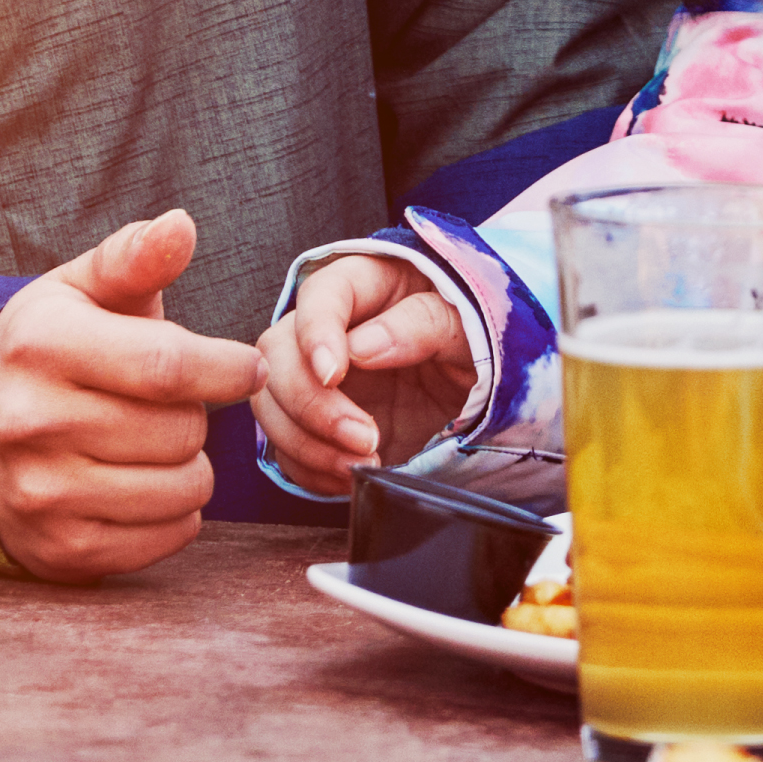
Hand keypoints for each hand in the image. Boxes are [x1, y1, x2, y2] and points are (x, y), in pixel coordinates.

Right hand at [0, 211, 264, 579]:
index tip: (245, 367)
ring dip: (191, 467)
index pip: (168, 365)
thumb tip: (181, 225)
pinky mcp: (56, 547)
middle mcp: (29, 422)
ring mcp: (39, 492)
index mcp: (41, 346)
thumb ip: (135, 258)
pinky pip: (166, 537)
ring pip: (181, 488)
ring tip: (157, 444)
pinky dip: (176, 514)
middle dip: (198, 416)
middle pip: (180, 430)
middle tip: (172, 407)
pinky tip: (145, 486)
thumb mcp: (81, 290)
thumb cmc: (51, 350)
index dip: (227, 368)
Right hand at [252, 251, 474, 493]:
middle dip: (311, 403)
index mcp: (369, 284)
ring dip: (305, 442)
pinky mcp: (320, 426)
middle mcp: (331, 330)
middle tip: (363, 436)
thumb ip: (422, 324)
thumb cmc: (482, 342)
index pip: (320, 295)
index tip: (334, 374)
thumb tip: (361, 348)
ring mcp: (320, 380)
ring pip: (271, 403)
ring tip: (361, 464)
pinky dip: (309, 469)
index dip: (315, 333)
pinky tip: (348, 477)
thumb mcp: (470, 325)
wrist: (491, 395)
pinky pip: (287, 448)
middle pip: (279, 354)